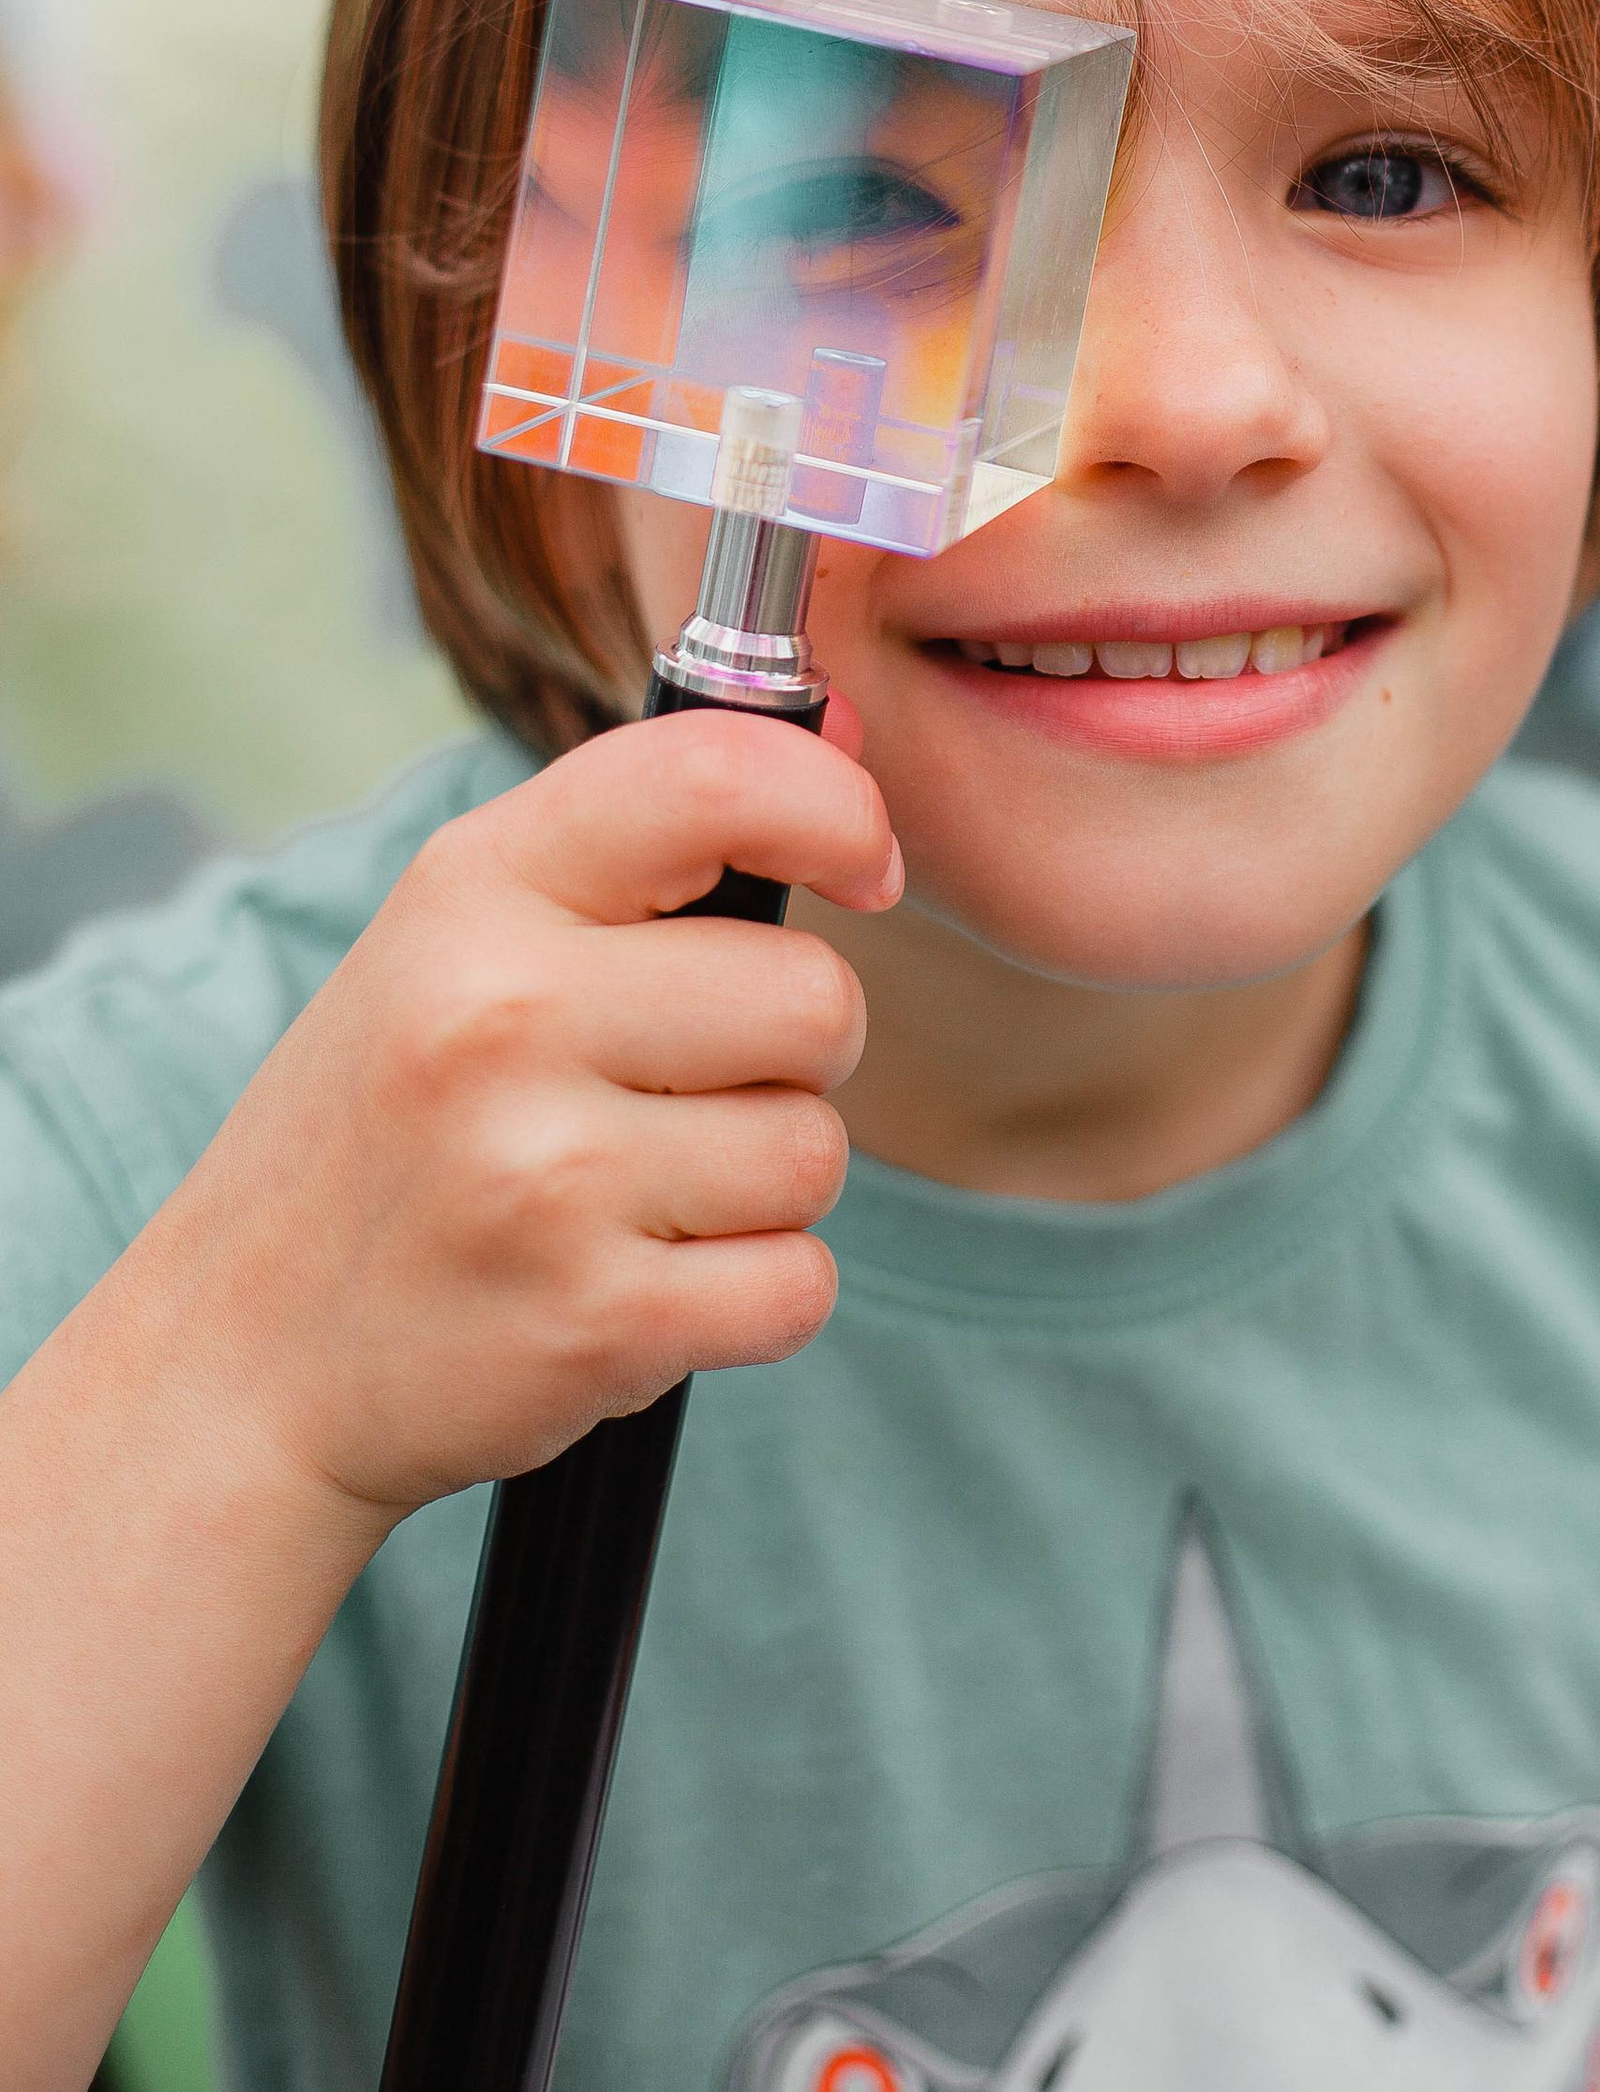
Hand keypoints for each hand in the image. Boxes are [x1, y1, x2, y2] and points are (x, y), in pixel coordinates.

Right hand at [132, 715, 893, 1529]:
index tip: (865, 865)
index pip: (713, 777)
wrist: (243, 1366)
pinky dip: (754, 1295)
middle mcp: (501, 1017)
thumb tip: (847, 726)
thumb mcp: (459, 934)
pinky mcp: (595, 1325)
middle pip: (816, 999)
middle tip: (685, 1085)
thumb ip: (640, 834)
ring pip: (814, 1151)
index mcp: (474, 889)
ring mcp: (546, 1179)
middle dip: (795, 1051)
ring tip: (636, 1193)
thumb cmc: (390, 1124)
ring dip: (763, 1185)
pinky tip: (644, 1283)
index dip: (838, 807)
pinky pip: (800, 1284)